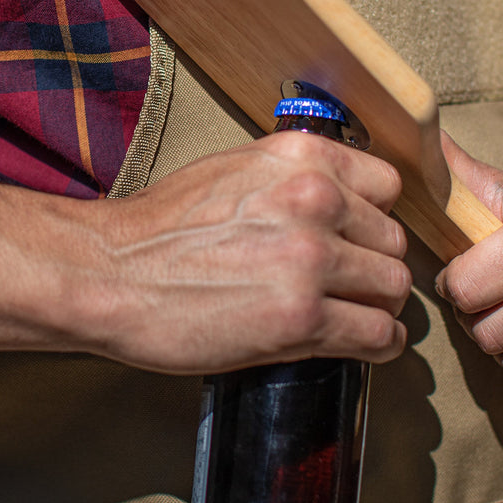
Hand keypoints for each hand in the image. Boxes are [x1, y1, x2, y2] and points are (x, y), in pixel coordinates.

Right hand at [75, 131, 411, 374]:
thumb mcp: (234, 169)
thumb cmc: (158, 228)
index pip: (387, 186)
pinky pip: (379, 334)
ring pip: (393, 287)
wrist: (109, 275)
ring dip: (375, 305)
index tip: (358, 239)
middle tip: (347, 286)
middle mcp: (315, 200)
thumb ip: (292, 176)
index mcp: (300, 158)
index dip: (373, 218)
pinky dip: (378, 343)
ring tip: (351, 316)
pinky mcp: (302, 320)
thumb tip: (339, 198)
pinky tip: (361, 344)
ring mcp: (311, 260)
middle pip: (393, 241)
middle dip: (373, 266)